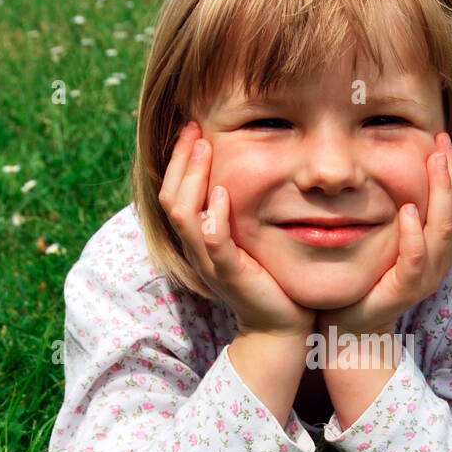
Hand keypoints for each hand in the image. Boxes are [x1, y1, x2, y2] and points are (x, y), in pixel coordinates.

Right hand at [158, 124, 315, 337]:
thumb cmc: (269, 276)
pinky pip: (213, 242)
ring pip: (184, 216)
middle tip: (194, 128)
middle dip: (180, 160)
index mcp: (198, 238)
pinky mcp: (231, 274)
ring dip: (192, 178)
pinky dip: (214, 216)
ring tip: (203, 148)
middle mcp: (197, 249)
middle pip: (171, 199)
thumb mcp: (249, 235)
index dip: (178, 160)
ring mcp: (211, 262)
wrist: (280, 324)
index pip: (173, 193)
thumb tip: (243, 171)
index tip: (193, 128)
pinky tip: (222, 192)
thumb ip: (239, 210)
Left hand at [318, 132, 451, 338]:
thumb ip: (394, 213)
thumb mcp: (385, 239)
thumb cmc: (365, 278)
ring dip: (440, 192)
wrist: (351, 326)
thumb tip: (388, 171)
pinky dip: (414, 233)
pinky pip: (416, 258)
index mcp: (436, 245)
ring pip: (443, 229)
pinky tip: (407, 210)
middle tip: (441, 141)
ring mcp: (426, 275)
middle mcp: (438, 258)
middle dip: (451, 173)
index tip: (441, 137)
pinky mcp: (406, 289)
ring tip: (433, 162)